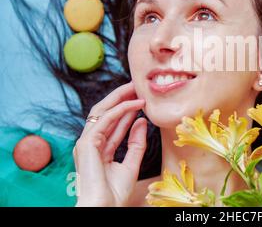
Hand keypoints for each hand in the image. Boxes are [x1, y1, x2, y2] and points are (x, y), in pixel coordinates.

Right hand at [73, 82, 146, 206]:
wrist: (104, 208)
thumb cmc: (115, 194)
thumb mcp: (132, 163)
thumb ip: (137, 143)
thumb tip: (142, 121)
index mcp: (99, 149)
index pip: (114, 123)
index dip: (127, 109)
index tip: (141, 99)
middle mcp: (91, 143)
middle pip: (105, 113)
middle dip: (121, 98)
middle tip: (137, 87)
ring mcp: (86, 142)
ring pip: (102, 111)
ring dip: (120, 98)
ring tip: (136, 88)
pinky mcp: (86, 143)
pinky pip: (105, 119)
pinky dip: (121, 109)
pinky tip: (135, 104)